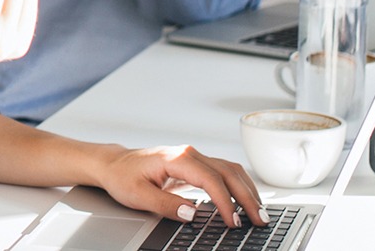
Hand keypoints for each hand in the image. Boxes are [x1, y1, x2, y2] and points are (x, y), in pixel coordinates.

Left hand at [93, 145, 267, 227]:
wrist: (114, 164)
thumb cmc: (123, 177)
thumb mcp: (138, 195)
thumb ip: (166, 205)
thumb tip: (192, 213)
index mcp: (177, 158)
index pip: (211, 179)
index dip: (225, 201)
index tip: (232, 220)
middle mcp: (190, 154)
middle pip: (228, 173)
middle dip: (247, 197)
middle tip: (260, 218)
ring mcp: (194, 157)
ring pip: (230, 170)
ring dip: (247, 191)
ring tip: (259, 212)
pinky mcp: (195, 164)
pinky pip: (224, 172)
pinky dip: (239, 186)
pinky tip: (246, 200)